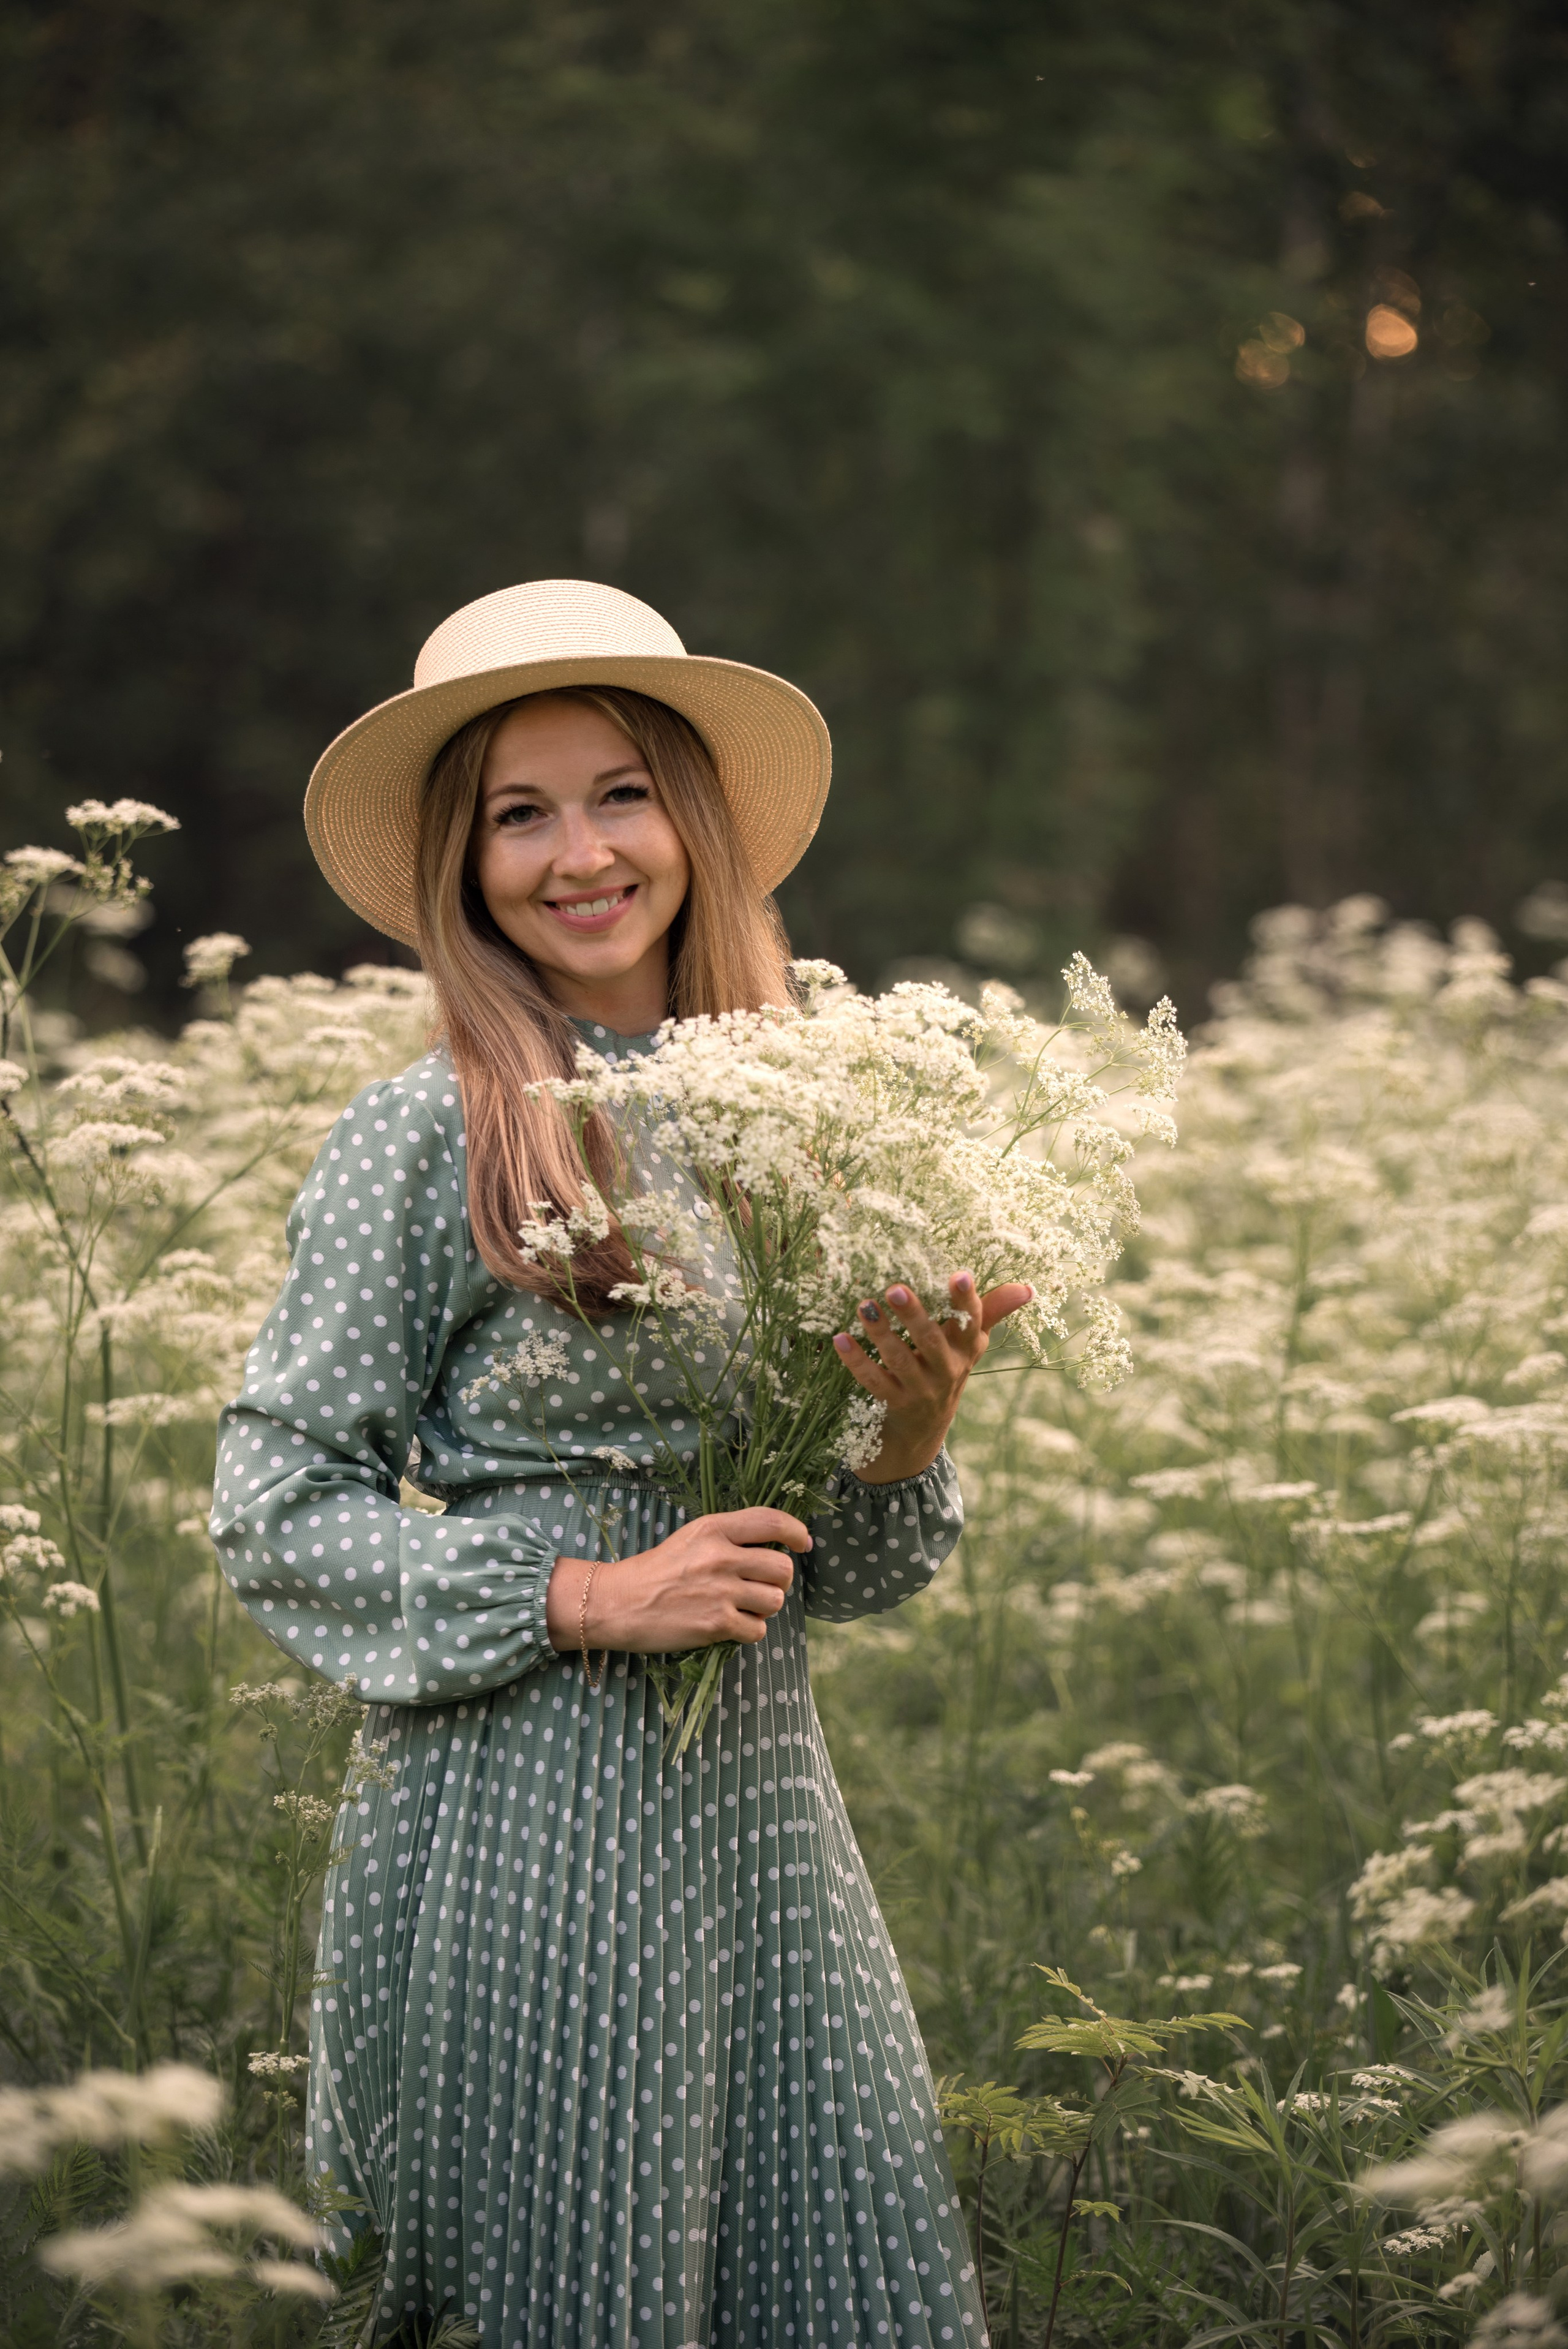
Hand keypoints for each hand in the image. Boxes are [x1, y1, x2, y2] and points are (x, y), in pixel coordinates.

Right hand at [545, 1507, 811, 1654]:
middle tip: (759, 1586)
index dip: (795, 1532)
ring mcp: (720, 1591)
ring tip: (741, 1607)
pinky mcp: (716, 1623)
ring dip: (764, 1608)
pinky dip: (748, 1631)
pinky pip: (758, 1630)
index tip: (803, 1543)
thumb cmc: (656, 1570)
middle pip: (783, 1568)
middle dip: (778, 1581)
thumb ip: (729, 1538)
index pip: (771, 1521)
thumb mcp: (691, 1539)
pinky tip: (729, 1626)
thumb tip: (774, 1547)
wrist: (618, 1603)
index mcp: (714, 1529)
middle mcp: (721, 1556)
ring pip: (775, 1601)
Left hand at [832, 1271, 1034, 1483]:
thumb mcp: (970, 1343)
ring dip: (881, 1333)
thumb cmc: (947, 1368)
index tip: (959, 1274)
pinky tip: (840, 1338)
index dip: (966, 1300)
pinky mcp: (894, 1403)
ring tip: (864, 1306)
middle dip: (915, 1315)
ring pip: (900, 1360)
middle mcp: (947, 1371)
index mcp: (966, 1350)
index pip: (971, 1322)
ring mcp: (920, 1390)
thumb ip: (991, 1311)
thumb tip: (1027, 1287)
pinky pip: (873, 1380)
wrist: (923, 1428)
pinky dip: (855, 1360)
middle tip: (894, 1288)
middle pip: (932, 1341)